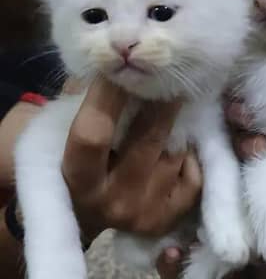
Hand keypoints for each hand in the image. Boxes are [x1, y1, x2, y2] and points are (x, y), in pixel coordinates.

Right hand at [62, 76, 201, 241]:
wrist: (78, 215)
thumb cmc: (67, 164)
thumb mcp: (58, 133)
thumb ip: (81, 101)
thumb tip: (112, 59)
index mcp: (78, 179)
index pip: (95, 132)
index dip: (109, 94)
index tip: (121, 63)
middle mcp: (113, 200)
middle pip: (147, 139)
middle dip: (159, 100)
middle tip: (167, 71)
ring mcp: (144, 213)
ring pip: (174, 153)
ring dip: (176, 127)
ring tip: (172, 105)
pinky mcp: (168, 219)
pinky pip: (194, 176)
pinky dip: (189, 156)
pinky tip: (178, 144)